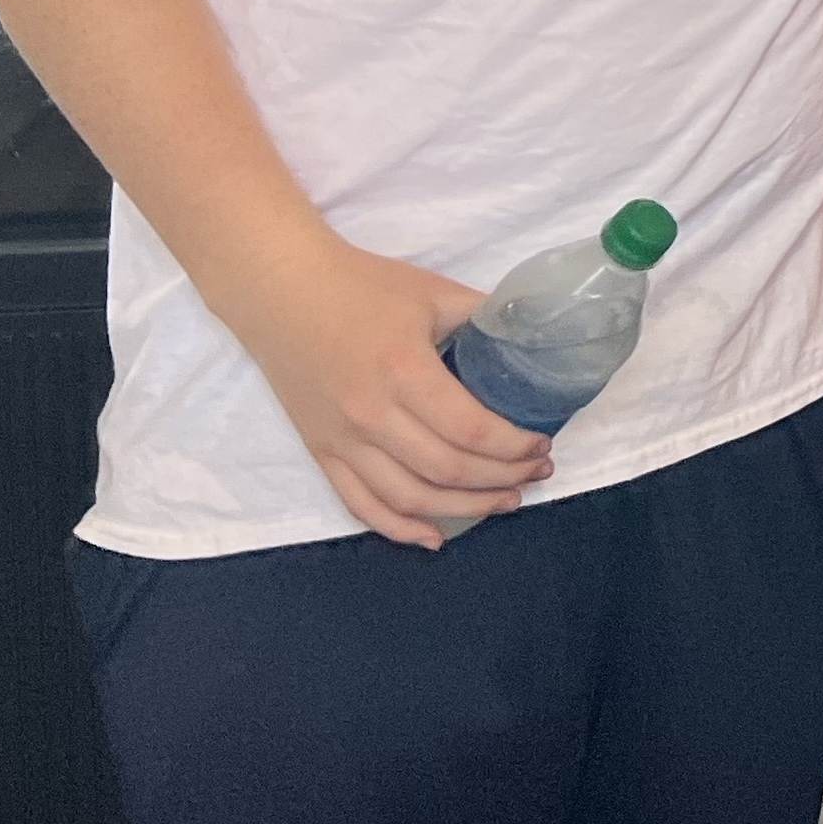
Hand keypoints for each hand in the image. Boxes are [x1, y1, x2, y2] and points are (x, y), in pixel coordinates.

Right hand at [211, 229, 554, 547]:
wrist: (280, 292)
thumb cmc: (362, 286)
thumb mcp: (435, 293)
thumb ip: (486, 318)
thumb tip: (535, 337)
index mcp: (405, 372)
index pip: (472, 430)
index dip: (515, 447)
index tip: (542, 443)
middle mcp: (372, 416)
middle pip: (447, 471)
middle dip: (503, 479)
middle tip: (537, 472)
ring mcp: (341, 440)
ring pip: (409, 497)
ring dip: (463, 510)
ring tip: (505, 502)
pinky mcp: (320, 452)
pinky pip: (360, 504)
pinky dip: (398, 528)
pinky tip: (433, 537)